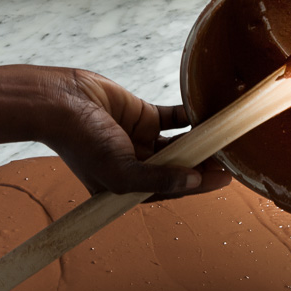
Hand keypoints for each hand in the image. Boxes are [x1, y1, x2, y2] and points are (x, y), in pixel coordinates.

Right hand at [37, 68, 230, 197]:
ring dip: (201, 141)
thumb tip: (194, 182)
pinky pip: (174, 117)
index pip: (172, 188)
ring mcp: (142, 138)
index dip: (199, 184)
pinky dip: (190, 116)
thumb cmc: (81, 142)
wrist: (59, 101)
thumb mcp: (120, 171)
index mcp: (129, 186)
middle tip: (232, 155)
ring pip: (181, 143)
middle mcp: (138, 165)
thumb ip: (158, 179)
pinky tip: (207, 114)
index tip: (226, 177)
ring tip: (225, 136)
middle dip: (204, 162)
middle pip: (180, 166)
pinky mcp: (143, 114)